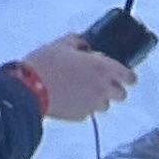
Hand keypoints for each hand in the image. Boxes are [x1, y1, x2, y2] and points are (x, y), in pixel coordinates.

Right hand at [23, 34, 138, 120]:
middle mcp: (102, 88)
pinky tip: (70, 98)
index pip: (129, 76)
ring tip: (83, 90)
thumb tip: (83, 44)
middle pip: (122, 94)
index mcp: (102, 68)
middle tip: (101, 81)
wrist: (29, 89)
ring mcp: (92, 105)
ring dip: (99, 98)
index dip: (128, 75)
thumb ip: (78, 42)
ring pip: (105, 105)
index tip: (124, 74)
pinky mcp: (80, 116)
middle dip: (115, 88)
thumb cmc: (46, 64)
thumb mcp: (61, 44)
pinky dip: (83, 106)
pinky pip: (88, 111)